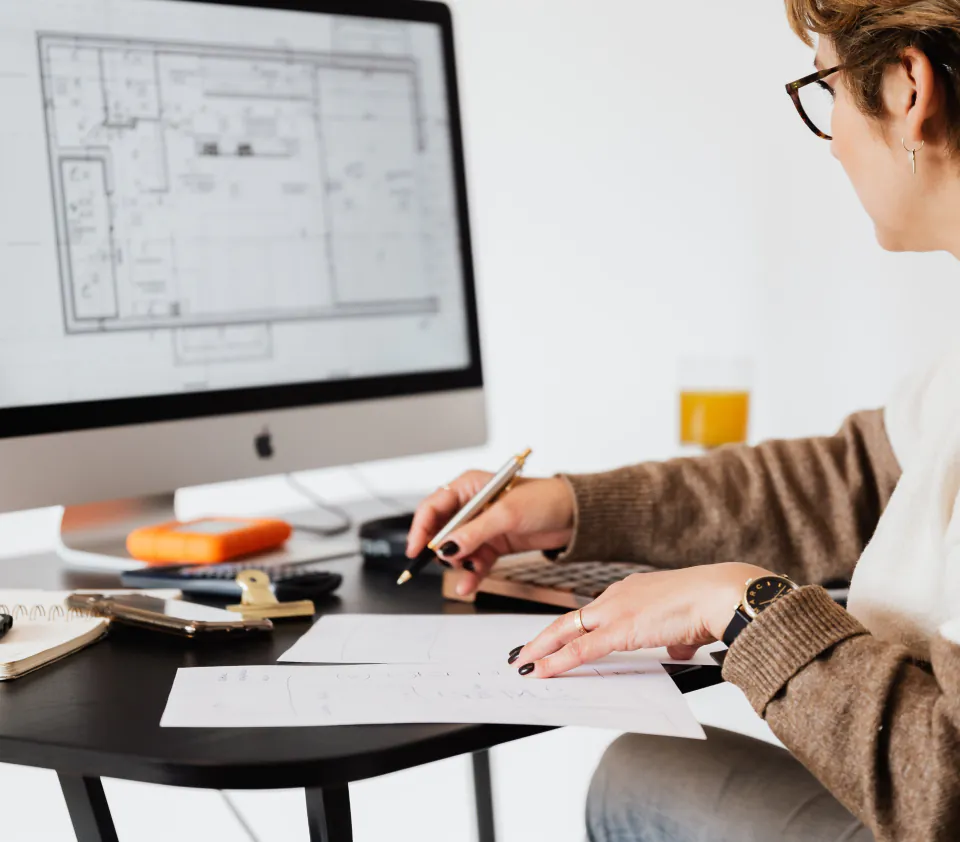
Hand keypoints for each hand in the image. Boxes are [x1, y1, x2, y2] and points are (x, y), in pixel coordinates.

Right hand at [407, 473, 574, 595]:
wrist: (575, 516)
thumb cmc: (545, 500)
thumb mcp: (506, 515)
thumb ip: (474, 532)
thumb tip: (446, 546)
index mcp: (469, 486)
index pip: (433, 506)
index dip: (420, 528)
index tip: (416, 549)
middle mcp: (472, 505)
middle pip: (441, 530)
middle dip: (442, 549)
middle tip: (448, 561)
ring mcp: (482, 526)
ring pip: (458, 550)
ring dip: (459, 565)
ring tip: (466, 574)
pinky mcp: (494, 544)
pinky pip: (474, 561)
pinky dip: (471, 573)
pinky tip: (468, 584)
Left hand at [511, 563, 770, 676]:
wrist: (719, 594)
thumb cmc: (709, 605)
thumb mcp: (685, 623)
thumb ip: (674, 635)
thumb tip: (677, 646)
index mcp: (631, 591)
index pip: (591, 612)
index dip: (569, 627)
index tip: (554, 637)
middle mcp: (617, 596)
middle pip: (570, 619)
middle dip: (543, 637)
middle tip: (522, 652)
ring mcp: (615, 611)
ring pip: (567, 631)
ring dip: (541, 649)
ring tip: (522, 664)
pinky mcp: (620, 630)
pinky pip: (580, 649)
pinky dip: (557, 661)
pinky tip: (541, 670)